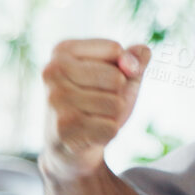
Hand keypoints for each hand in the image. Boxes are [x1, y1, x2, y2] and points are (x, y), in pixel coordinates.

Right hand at [40, 39, 151, 176]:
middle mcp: (53, 71)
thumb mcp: (120, 76)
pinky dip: (109, 133)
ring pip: (116, 104)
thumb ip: (135, 58)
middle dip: (119, 94)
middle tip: (99, 104)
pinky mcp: (63, 128)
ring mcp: (56, 100)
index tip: (104, 80)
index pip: (115, 49)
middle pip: (117, 78)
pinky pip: (111, 128)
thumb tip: (141, 55)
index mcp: (63, 50)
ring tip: (94, 118)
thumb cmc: (97, 102)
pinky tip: (91, 133)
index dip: (123, 68)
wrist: (69, 145)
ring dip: (114, 115)